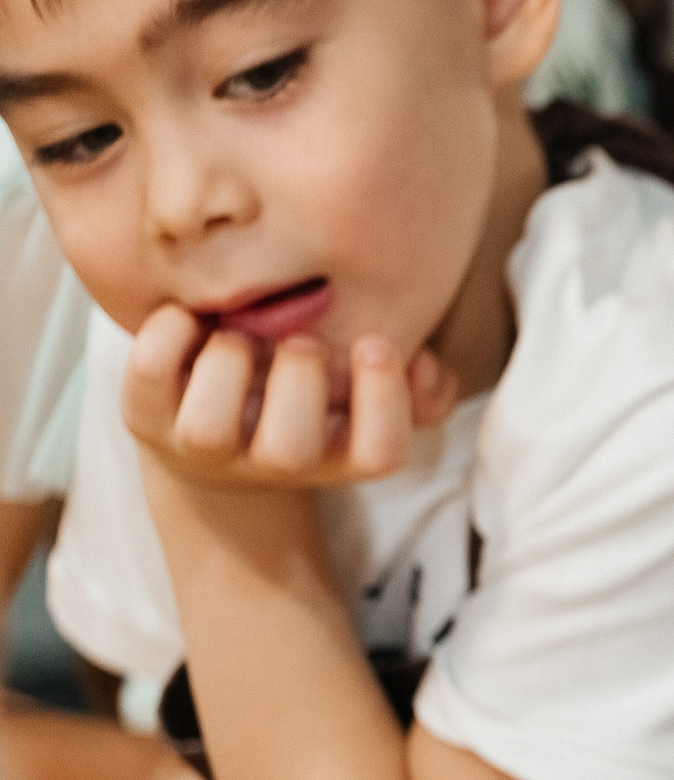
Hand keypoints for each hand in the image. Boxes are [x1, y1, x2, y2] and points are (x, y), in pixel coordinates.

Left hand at [122, 306, 455, 488]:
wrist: (210, 436)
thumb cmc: (306, 398)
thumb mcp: (368, 394)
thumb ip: (419, 385)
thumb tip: (421, 361)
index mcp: (336, 455)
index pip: (380, 454)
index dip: (384, 401)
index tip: (375, 344)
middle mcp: (271, 463)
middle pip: (289, 450)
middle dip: (298, 376)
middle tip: (300, 339)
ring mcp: (203, 447)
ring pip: (208, 427)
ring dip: (230, 359)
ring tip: (239, 333)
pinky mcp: (146, 416)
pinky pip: (148, 375)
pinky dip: (168, 331)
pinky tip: (190, 316)